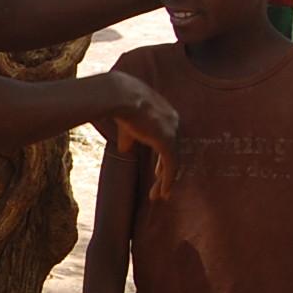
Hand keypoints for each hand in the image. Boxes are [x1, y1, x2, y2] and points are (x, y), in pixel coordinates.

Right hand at [101, 71, 178, 197]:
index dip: (162, 158)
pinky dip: (168, 181)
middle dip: (165, 172)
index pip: (167, 141)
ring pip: (173, 162)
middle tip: (162, 187)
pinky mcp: (168, 141)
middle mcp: (173, 122)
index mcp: (165, 115)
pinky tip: (163, 192)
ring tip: (159, 196)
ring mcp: (172, 131)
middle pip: (172, 152)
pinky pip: (171, 166)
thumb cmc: (119, 105)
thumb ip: (129, 138)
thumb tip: (124, 150)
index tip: (157, 172)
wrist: (120, 96)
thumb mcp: (125, 124)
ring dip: (166, 181)